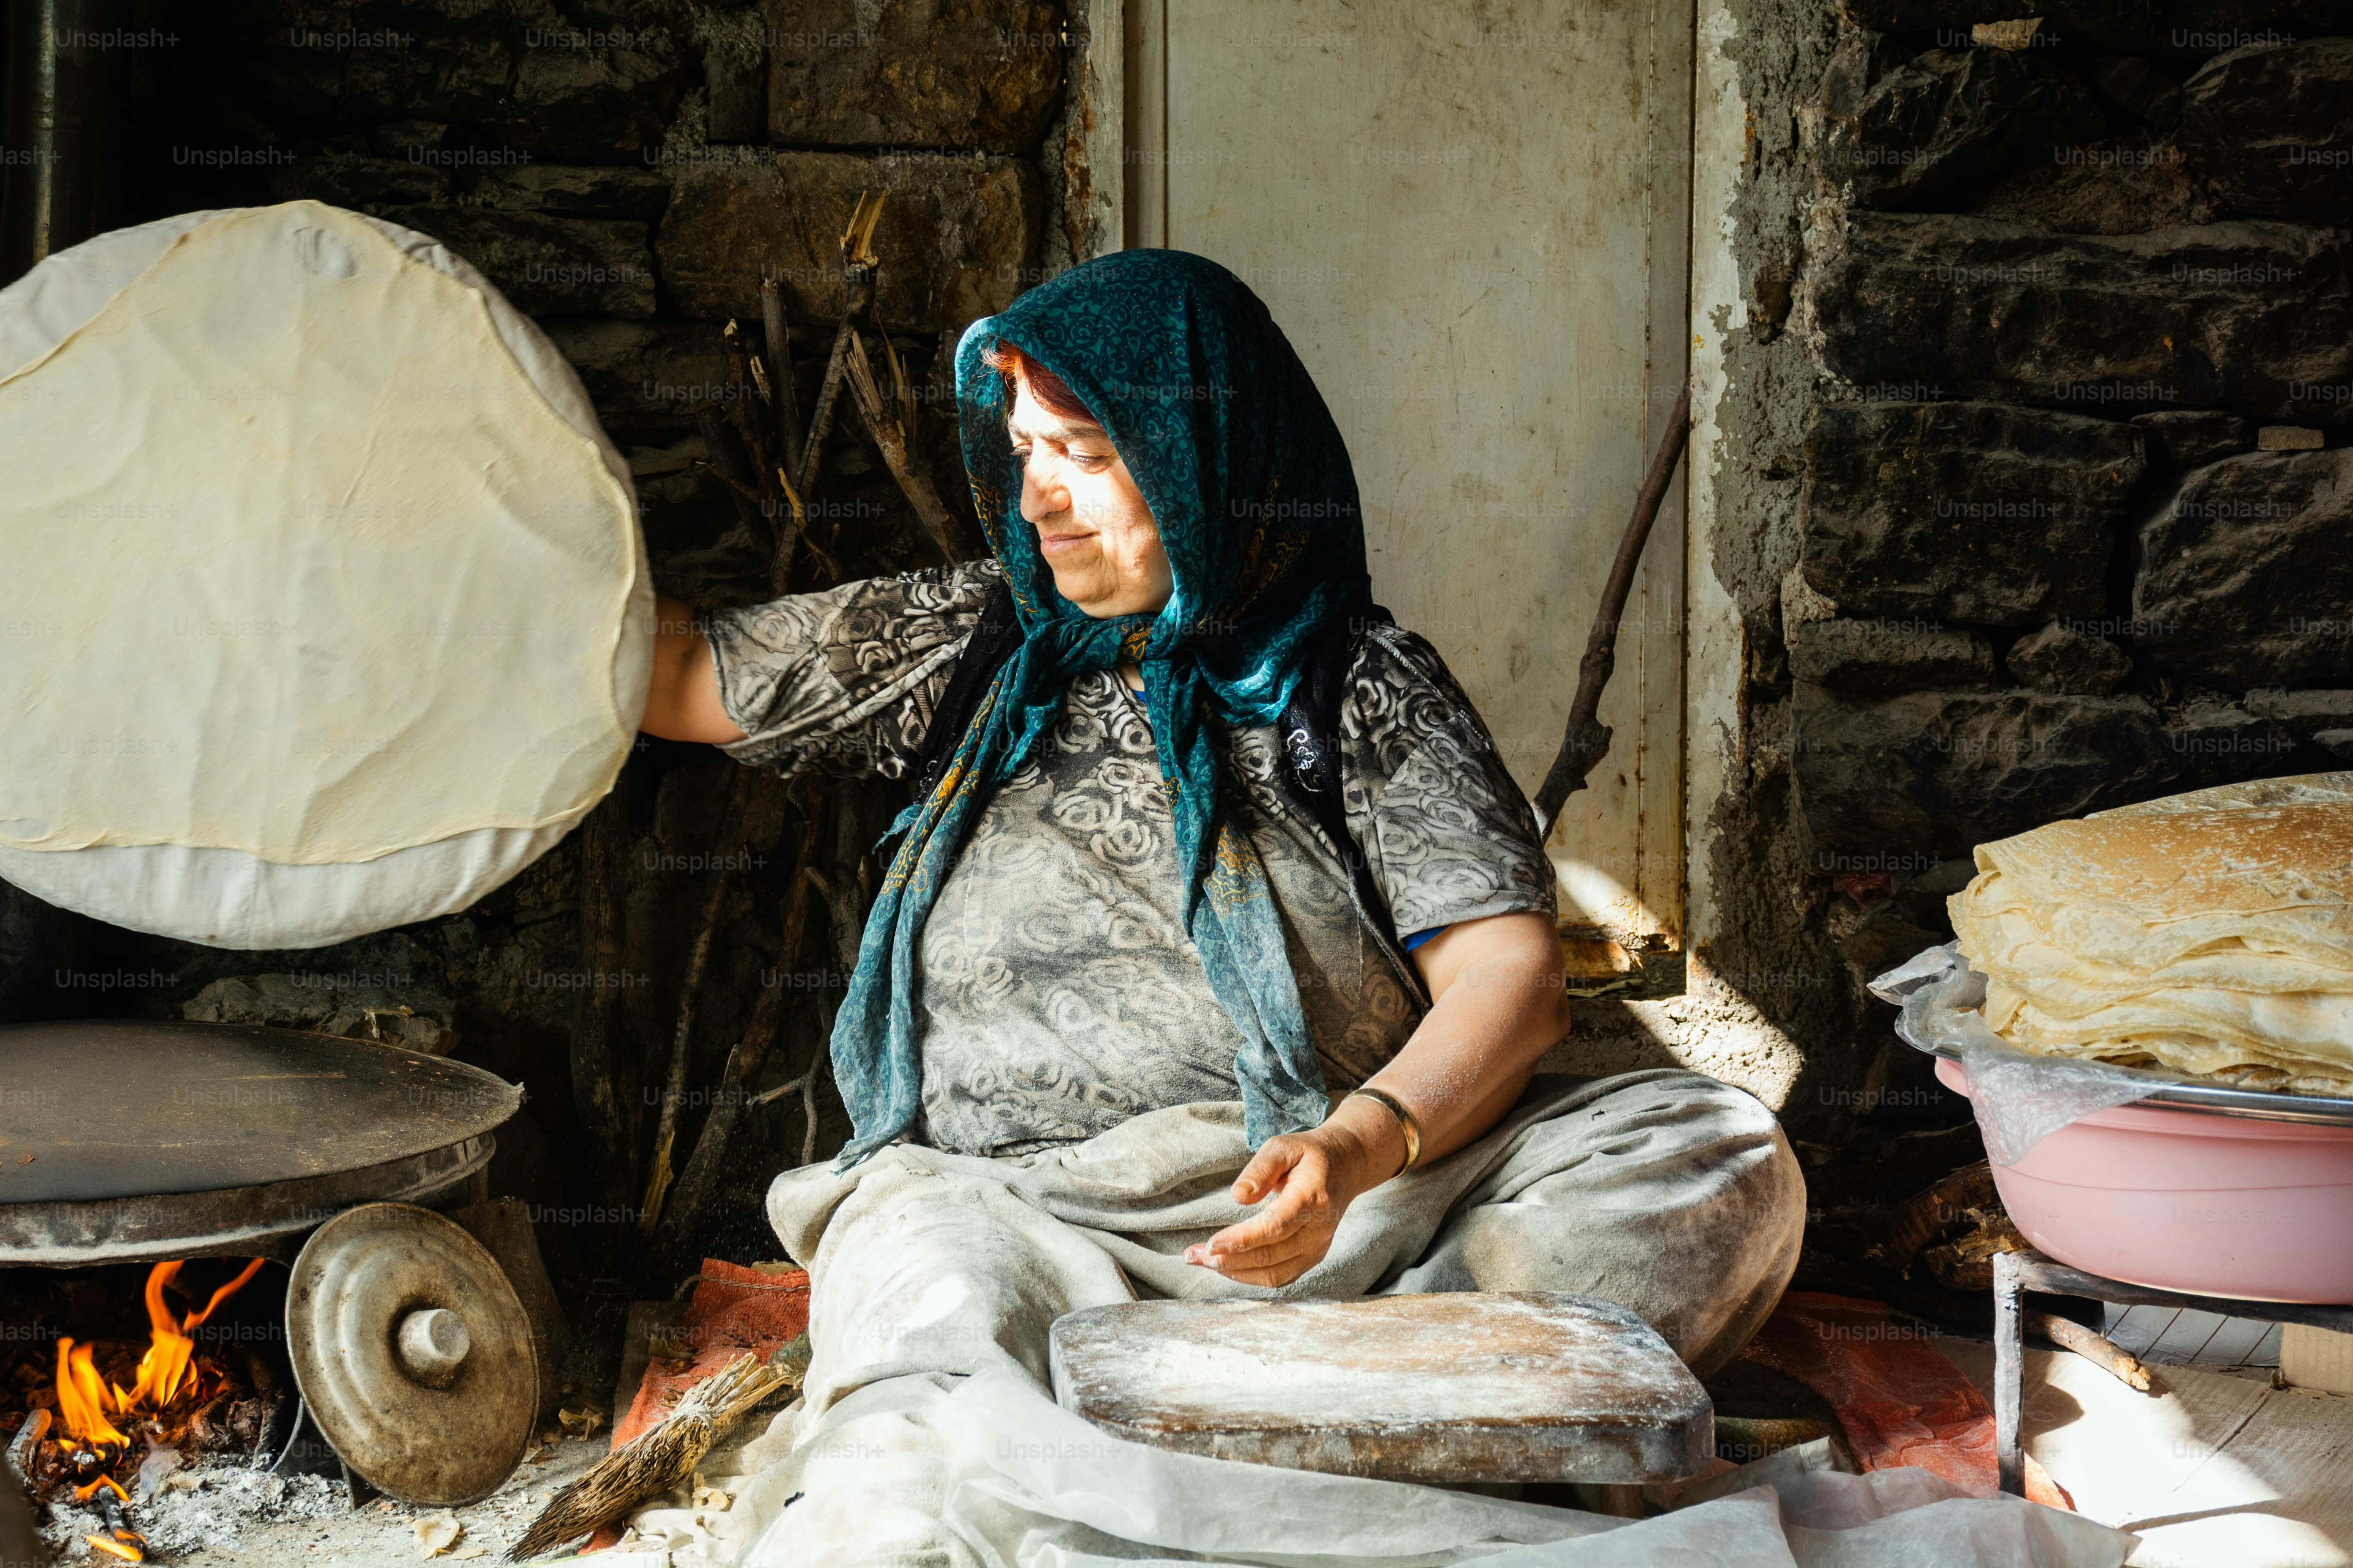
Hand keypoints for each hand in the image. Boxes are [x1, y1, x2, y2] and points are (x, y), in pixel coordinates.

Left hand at [1183, 1102, 1402, 1286]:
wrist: (1346, 1166)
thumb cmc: (1308, 1155)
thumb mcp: (1283, 1146)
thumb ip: (1260, 1168)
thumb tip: (1237, 1197)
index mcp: (1313, 1197)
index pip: (1275, 1227)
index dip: (1242, 1240)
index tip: (1210, 1244)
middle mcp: (1319, 1230)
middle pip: (1270, 1255)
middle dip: (1227, 1259)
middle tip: (1191, 1255)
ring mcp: (1318, 1248)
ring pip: (1273, 1273)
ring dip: (1234, 1272)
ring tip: (1200, 1261)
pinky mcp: (1312, 1258)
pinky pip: (1280, 1277)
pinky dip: (1250, 1277)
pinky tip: (1225, 1267)